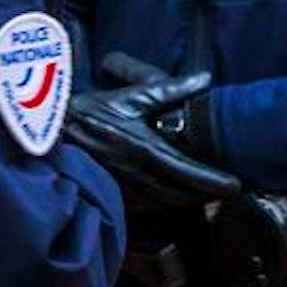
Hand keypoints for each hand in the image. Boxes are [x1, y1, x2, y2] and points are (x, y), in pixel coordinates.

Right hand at [65, 70, 240, 211]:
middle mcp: (141, 175)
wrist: (50, 137)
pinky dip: (163, 203)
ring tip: (203, 194)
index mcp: (148, 151)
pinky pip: (147, 206)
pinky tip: (168, 195)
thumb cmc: (87, 115)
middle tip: (224, 191)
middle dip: (206, 195)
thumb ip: (167, 91)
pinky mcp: (115, 196)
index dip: (216, 182)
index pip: (191, 172)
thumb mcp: (127, 98)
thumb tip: (204, 79)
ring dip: (187, 200)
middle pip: (184, 194)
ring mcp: (127, 189)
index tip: (237, 186)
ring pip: (167, 203)